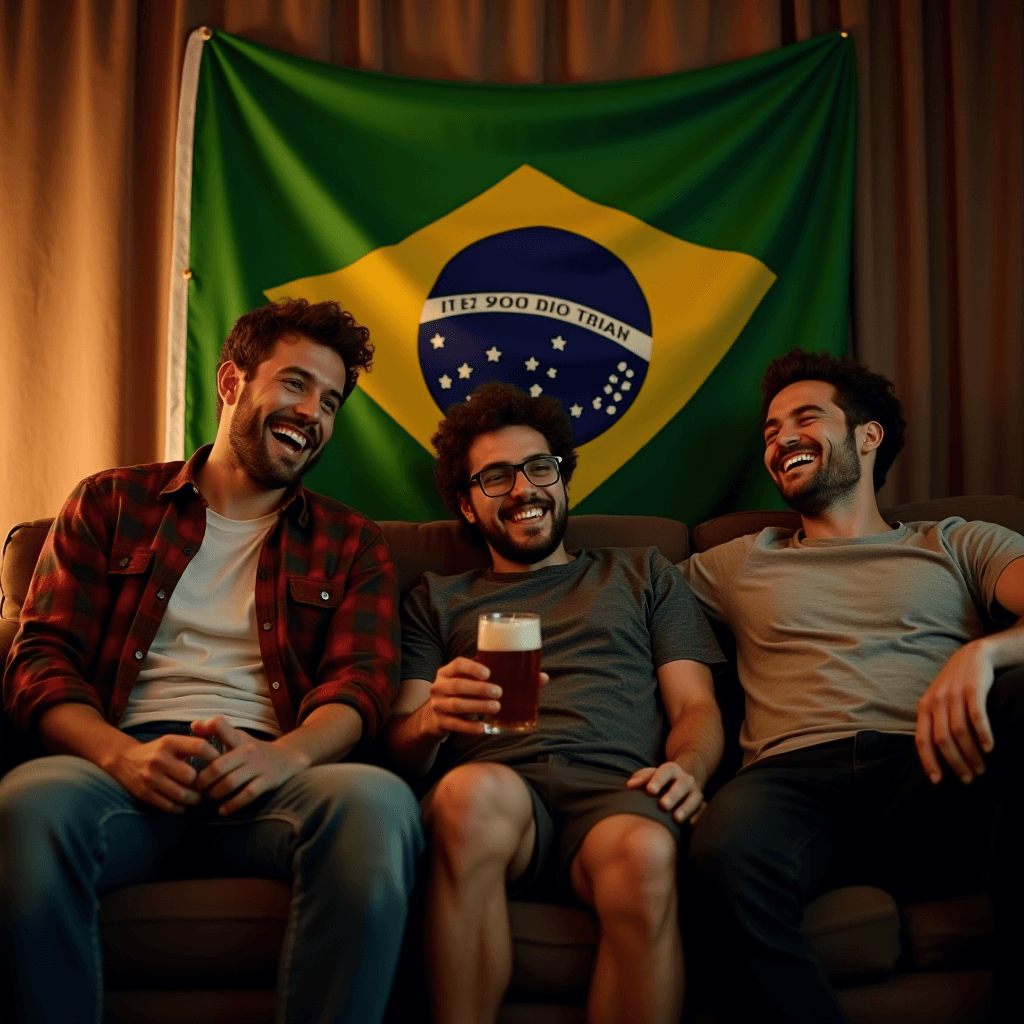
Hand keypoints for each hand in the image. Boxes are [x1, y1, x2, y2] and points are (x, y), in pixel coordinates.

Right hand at [109, 734, 221, 812]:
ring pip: (182, 795)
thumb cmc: (159, 751)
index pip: (200, 747)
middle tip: (213, 787)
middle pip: (192, 776)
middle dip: (205, 784)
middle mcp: (159, 759)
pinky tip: (187, 804)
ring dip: (196, 799)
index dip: (215, 756)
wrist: (124, 760)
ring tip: (201, 797)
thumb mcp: (174, 740)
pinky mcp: (144, 794)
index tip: (222, 764)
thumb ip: (195, 743)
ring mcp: (150, 778)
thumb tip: (224, 750)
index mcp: (170, 742)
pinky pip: (170, 807)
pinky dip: (182, 808)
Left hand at [192, 716, 307, 813]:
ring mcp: (259, 765)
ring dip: (215, 794)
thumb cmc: (252, 750)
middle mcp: (248, 750)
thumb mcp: (236, 737)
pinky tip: (223, 810)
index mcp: (237, 738)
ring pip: (230, 783)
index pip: (220, 726)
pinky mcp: (268, 780)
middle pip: (218, 766)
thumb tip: (193, 724)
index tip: (193, 748)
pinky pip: (247, 794)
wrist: (286, 757)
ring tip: (209, 798)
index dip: (206, 730)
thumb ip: (215, 732)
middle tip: (197, 788)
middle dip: (203, 781)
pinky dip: (232, 804)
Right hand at [420, 657, 548, 739]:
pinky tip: (484, 729)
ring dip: (477, 707)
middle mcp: (440, 686)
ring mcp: (437, 705)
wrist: (437, 717)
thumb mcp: (476, 682)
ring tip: (495, 708)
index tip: (488, 673)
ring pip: (456, 705)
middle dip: (479, 689)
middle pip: (457, 685)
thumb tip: (542, 677)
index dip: (472, 667)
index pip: (458, 664)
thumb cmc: (466, 693)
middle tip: (499, 693)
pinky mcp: (440, 722)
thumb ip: (501, 676)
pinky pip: (455, 724)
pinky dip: (470, 727)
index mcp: (448, 671)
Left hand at [627, 761, 705, 823]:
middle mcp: (686, 779)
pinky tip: (690, 824)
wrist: (682, 780)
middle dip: (673, 795)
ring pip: (694, 798)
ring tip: (676, 819)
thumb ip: (641, 778)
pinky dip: (698, 816)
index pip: (665, 773)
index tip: (649, 791)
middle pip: (681, 785)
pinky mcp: (702, 804)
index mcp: (671, 769)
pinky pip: (703, 809)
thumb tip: (630, 785)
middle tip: (663, 805)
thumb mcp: (650, 774)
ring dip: (686, 808)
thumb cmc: (660, 780)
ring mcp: (695, 791)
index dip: (658, 781)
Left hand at [916, 641, 994, 784]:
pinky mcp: (973, 689)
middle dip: (955, 763)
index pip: (922, 740)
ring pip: (959, 732)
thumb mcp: (938, 703)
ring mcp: (954, 695)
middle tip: (968, 778)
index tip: (937, 781)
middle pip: (942, 740)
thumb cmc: (954, 687)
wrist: (971, 656)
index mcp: (924, 708)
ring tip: (981, 769)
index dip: (928, 761)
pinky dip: (983, 734)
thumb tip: (936, 757)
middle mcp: (936, 702)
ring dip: (971, 754)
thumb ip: (935, 724)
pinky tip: (989, 748)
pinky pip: (976, 716)